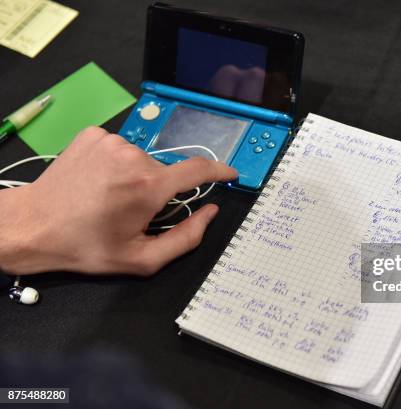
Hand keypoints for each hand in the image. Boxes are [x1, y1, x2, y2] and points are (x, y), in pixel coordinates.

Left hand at [0, 127, 237, 275]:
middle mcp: (133, 156)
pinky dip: (116, 164)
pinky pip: (120, 148)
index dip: (219, 171)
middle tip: (133, 212)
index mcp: (148, 186)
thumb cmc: (86, 246)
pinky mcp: (93, 135)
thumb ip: (186, 238)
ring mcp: (111, 141)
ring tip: (109, 197)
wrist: (33, 226)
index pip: (198, 170)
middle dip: (158, 190)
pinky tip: (98, 181)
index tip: (230, 174)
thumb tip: (210, 213)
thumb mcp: (141, 258)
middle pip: (165, 171)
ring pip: (142, 159)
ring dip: (136, 176)